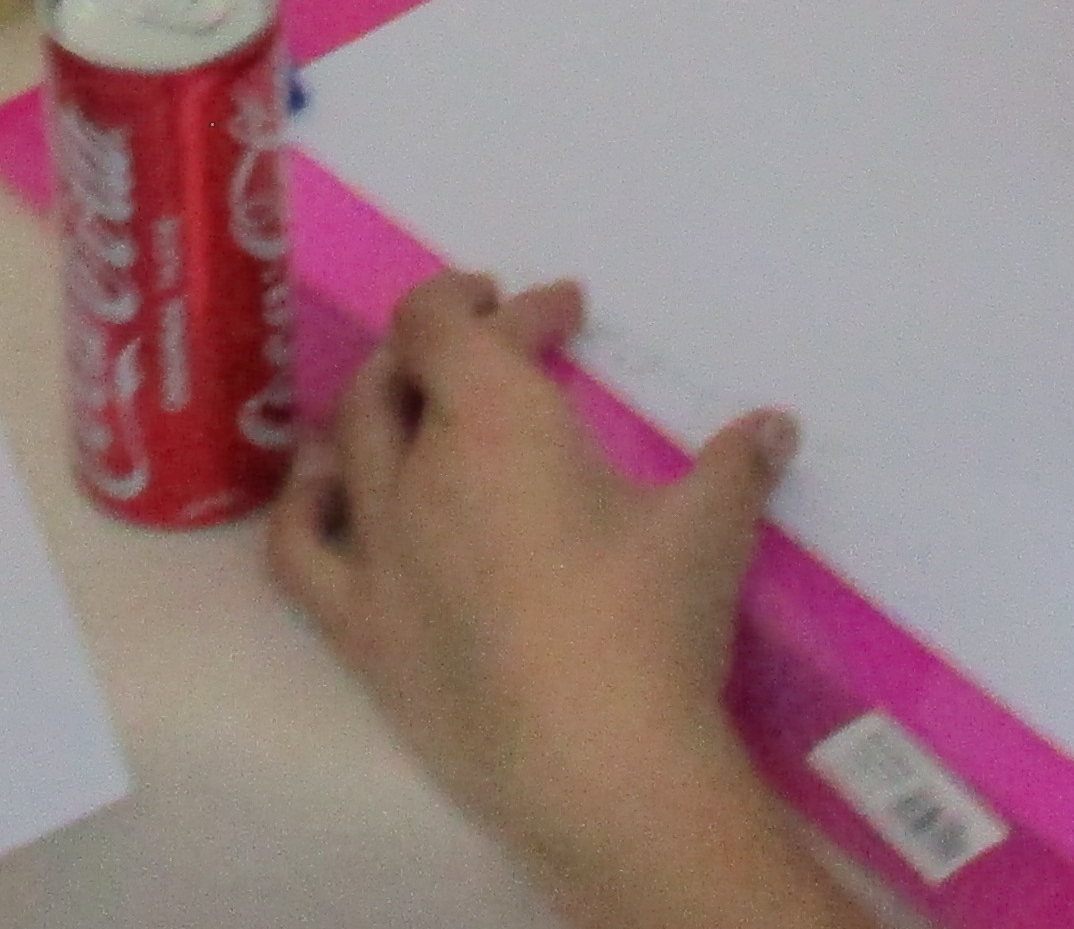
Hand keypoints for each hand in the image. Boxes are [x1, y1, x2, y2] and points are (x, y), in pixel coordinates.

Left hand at [270, 278, 850, 925]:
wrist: (599, 768)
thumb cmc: (653, 627)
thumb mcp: (711, 528)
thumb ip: (736, 464)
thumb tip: (775, 424)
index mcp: (492, 417)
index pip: (449, 320)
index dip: (499, 305)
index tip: (558, 312)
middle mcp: (416, 467)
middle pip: (401, 371)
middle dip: (450, 345)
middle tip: (506, 352)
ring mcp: (376, 548)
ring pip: (344, 440)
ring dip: (375, 405)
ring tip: (411, 406)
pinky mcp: (357, 628)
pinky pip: (298, 549)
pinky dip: (307, 505)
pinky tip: (331, 495)